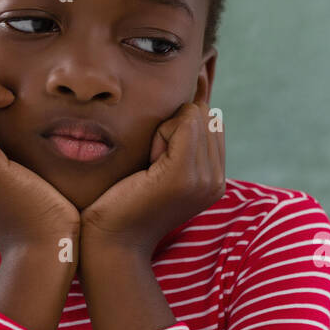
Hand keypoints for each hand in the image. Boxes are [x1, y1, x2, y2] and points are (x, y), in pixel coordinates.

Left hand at [80, 97, 224, 255]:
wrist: (112, 242)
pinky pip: (183, 123)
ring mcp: (205, 179)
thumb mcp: (161, 168)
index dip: (179, 129)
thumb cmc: (125, 201)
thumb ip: (182, 140)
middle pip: (204, 114)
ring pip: (194, 115)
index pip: (210, 122)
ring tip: (150, 168)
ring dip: (164, 131)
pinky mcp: (185, 175)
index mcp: (214, 180)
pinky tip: (148, 166)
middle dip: (174, 127)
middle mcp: (217, 181)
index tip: (158, 163)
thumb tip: (196, 87)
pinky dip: (159, 136)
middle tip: (152, 165)